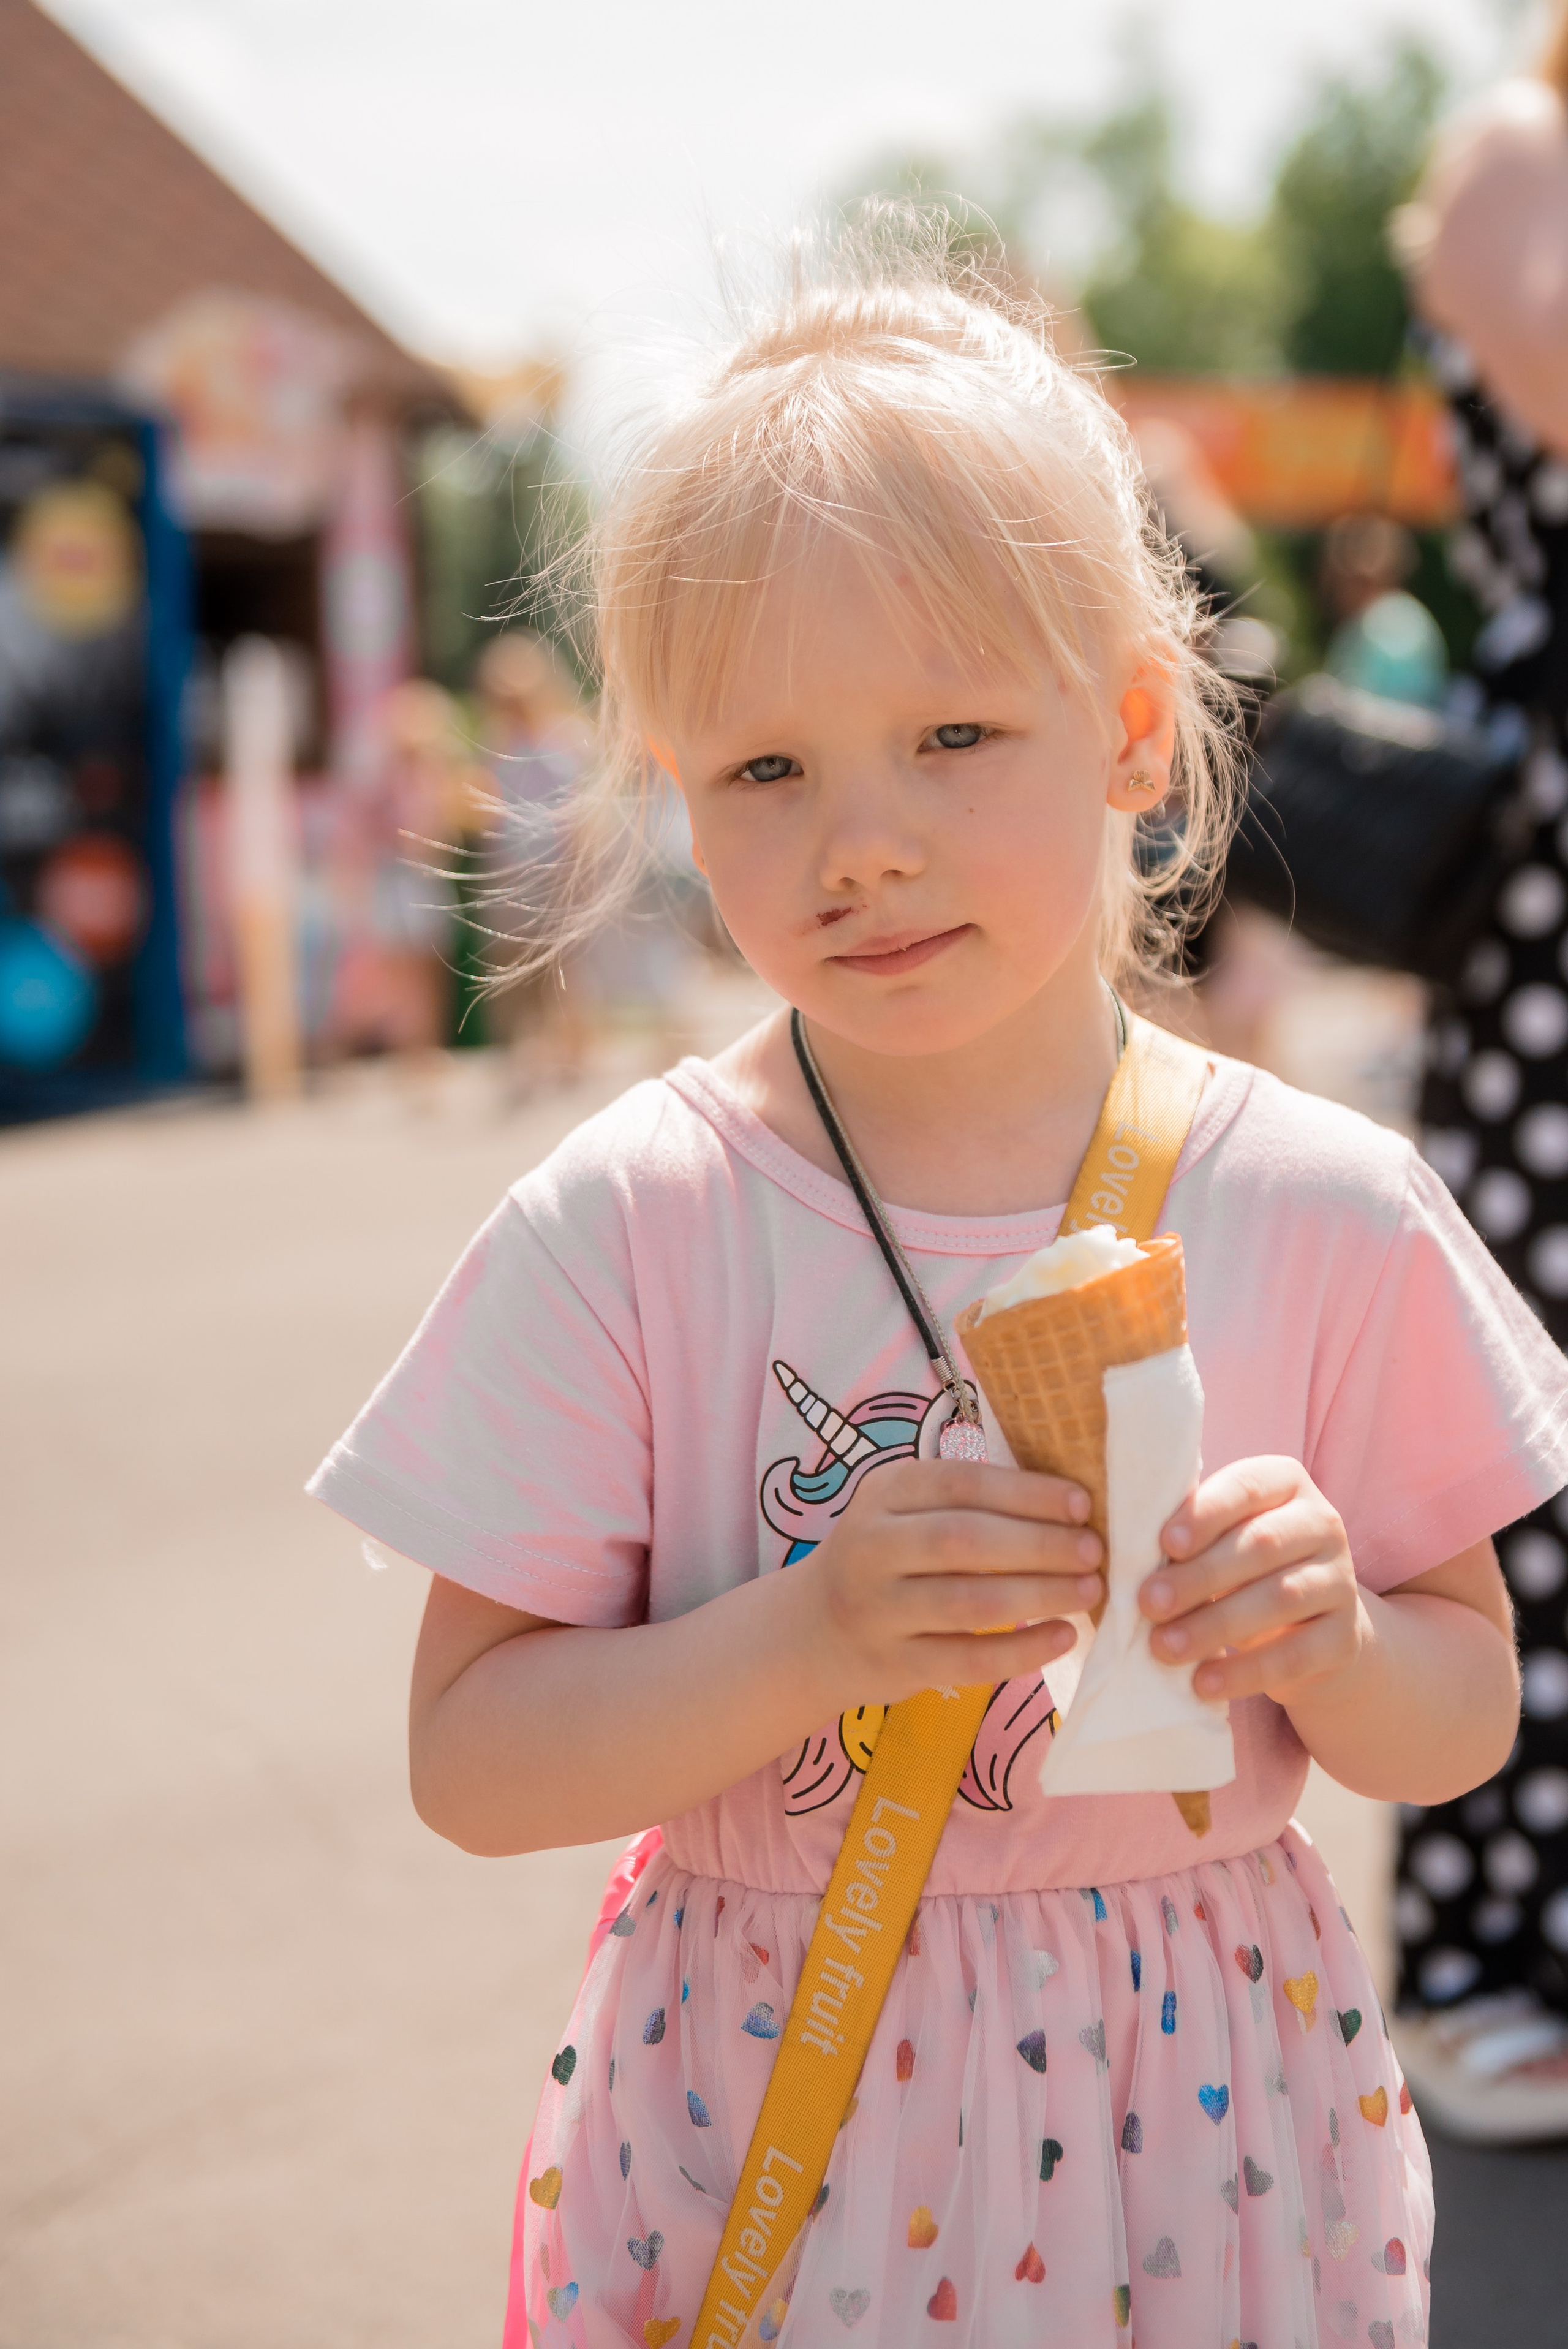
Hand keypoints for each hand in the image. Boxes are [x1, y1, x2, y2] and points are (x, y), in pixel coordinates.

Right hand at [800, 1458, 1104, 1710]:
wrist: (813, 1632)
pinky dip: (1023, 1651)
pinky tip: (1063, 1637)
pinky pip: (968, 1661)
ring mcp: (878, 1610)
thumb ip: (967, 1501)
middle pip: (965, 1541)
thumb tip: (1067, 1502)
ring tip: (1089, 1590)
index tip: (1081, 1503)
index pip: (962, 1484)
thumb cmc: (887, 1558)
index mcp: (884, 1493)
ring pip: (969, 1603)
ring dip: (1040, 1595)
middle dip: (1040, 1544)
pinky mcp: (893, 1664)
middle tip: (1094, 1550)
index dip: (1026, 1493)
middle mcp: (872, 1547)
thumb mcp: (905, 1510)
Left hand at [1140, 1456, 1368, 1705]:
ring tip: (1165, 1647)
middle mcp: (1322, 1523)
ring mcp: (1341, 1580)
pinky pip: (1296, 1654)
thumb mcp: (1219, 1542)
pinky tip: (1205, 1683)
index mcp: (1285, 1484)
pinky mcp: (1346, 1636)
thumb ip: (1186, 1536)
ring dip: (1215, 1625)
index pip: (1247, 1486)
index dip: (1206, 1513)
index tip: (1166, 1543)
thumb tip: (1126, 1554)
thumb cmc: (1241, 1571)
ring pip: (1280, 1598)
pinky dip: (1246, 1671)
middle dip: (1200, 1576)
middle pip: (1261, 1545)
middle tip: (1149, 1603)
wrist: (1312, 1631)